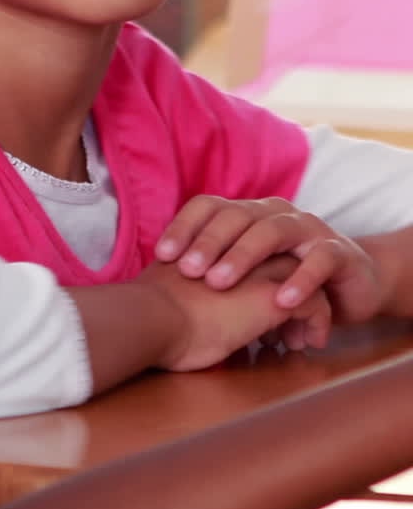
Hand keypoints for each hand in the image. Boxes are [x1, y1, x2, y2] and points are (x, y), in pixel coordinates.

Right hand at [136, 254, 331, 370]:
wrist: (153, 318)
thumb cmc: (151, 315)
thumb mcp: (171, 295)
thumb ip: (183, 294)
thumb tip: (177, 315)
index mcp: (218, 249)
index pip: (255, 256)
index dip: (261, 282)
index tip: (259, 320)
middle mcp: (244, 251)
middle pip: (283, 262)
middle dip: (289, 291)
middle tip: (287, 329)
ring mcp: (263, 270)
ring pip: (303, 281)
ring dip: (307, 310)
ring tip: (300, 340)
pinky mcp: (278, 296)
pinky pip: (314, 305)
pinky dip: (316, 323)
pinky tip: (308, 344)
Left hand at [155, 195, 382, 325]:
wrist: (349, 287)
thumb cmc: (283, 281)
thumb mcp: (244, 275)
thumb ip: (210, 271)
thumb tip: (158, 280)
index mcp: (248, 214)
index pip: (209, 206)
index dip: (185, 226)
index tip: (162, 256)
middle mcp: (275, 214)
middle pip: (236, 215)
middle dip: (208, 242)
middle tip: (187, 270)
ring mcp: (308, 229)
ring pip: (272, 231)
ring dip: (243, 255)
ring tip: (219, 283)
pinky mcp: (338, 253)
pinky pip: (319, 260)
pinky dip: (300, 280)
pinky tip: (280, 301)